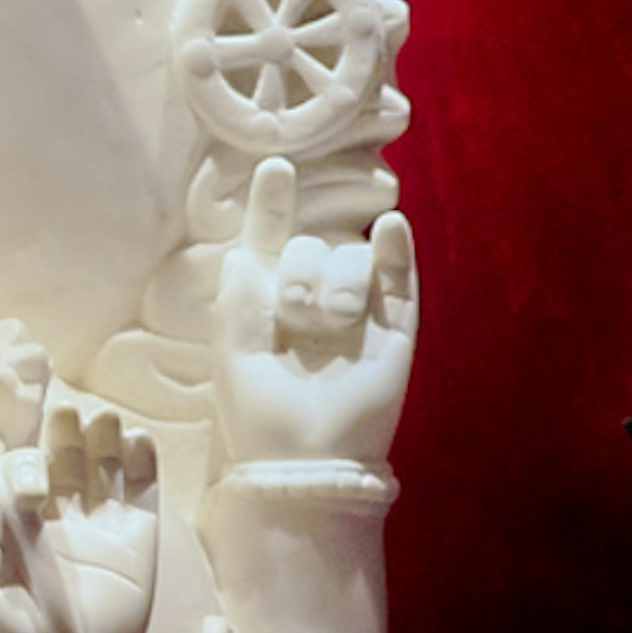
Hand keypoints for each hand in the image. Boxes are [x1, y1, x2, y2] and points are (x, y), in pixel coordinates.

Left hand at [0, 396, 159, 632]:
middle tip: (61, 415)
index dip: (6, 455)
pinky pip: (142, 491)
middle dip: (57, 432)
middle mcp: (52, 523)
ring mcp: (96, 531)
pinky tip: (135, 438)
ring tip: (97, 417)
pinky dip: (141, 459)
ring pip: (99, 464)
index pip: (5, 472)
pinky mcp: (137, 544)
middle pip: (56, 456)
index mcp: (7, 530)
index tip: (9, 466)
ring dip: (98, 434)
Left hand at [213, 157, 416, 474]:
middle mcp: (313, 302)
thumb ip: (237, 299)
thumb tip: (244, 251)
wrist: (306, 465)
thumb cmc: (260, 418)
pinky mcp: (394, 331)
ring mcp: (357, 315)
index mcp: (267, 304)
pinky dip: (395, 252)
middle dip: (301, 268)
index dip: (272, 204)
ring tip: (328, 323)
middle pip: (313, 245)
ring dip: (335, 281)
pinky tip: (391, 230)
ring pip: (351, 260)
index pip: (271, 241)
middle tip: (294, 313)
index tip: (275, 166)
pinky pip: (398, 281)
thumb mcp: (233, 355)